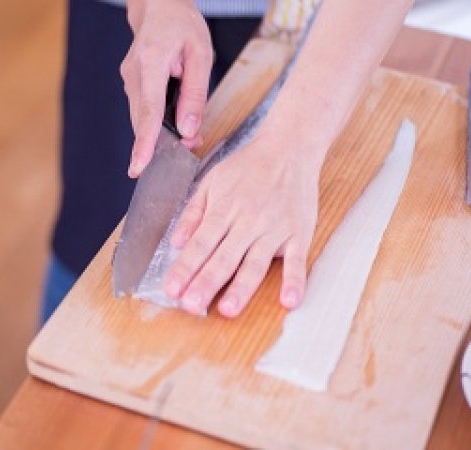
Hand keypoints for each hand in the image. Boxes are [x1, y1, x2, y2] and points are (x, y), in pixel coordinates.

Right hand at [120, 0, 212, 176]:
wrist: (159, 8)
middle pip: (142, 121)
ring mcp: (128, 80)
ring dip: (162, 132)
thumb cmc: (183, 26)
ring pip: (142, 119)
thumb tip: (188, 130)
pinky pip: (143, 111)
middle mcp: (133, 74)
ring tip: (188, 132)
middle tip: (191, 146)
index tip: (139, 166)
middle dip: (162, 143)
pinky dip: (157, 122)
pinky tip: (175, 120)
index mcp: (151, 63)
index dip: (144, 143)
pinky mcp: (131, 85)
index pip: (148, 111)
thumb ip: (195, 95)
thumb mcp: (201, 56)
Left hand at [162, 131, 321, 316]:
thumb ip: (192, 213)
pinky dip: (294, 281)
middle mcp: (248, 222)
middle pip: (223, 258)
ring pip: (255, 263)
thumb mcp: (211, 181)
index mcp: (224, 210)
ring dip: (241, 288)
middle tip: (192, 306)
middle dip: (206, 283)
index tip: (172, 289)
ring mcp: (274, 229)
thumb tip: (176, 243)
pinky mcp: (299, 233)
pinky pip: (297, 260)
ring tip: (228, 310)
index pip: (200, 244)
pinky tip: (289, 301)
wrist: (289, 148)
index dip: (185, 268)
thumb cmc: (248, 166)